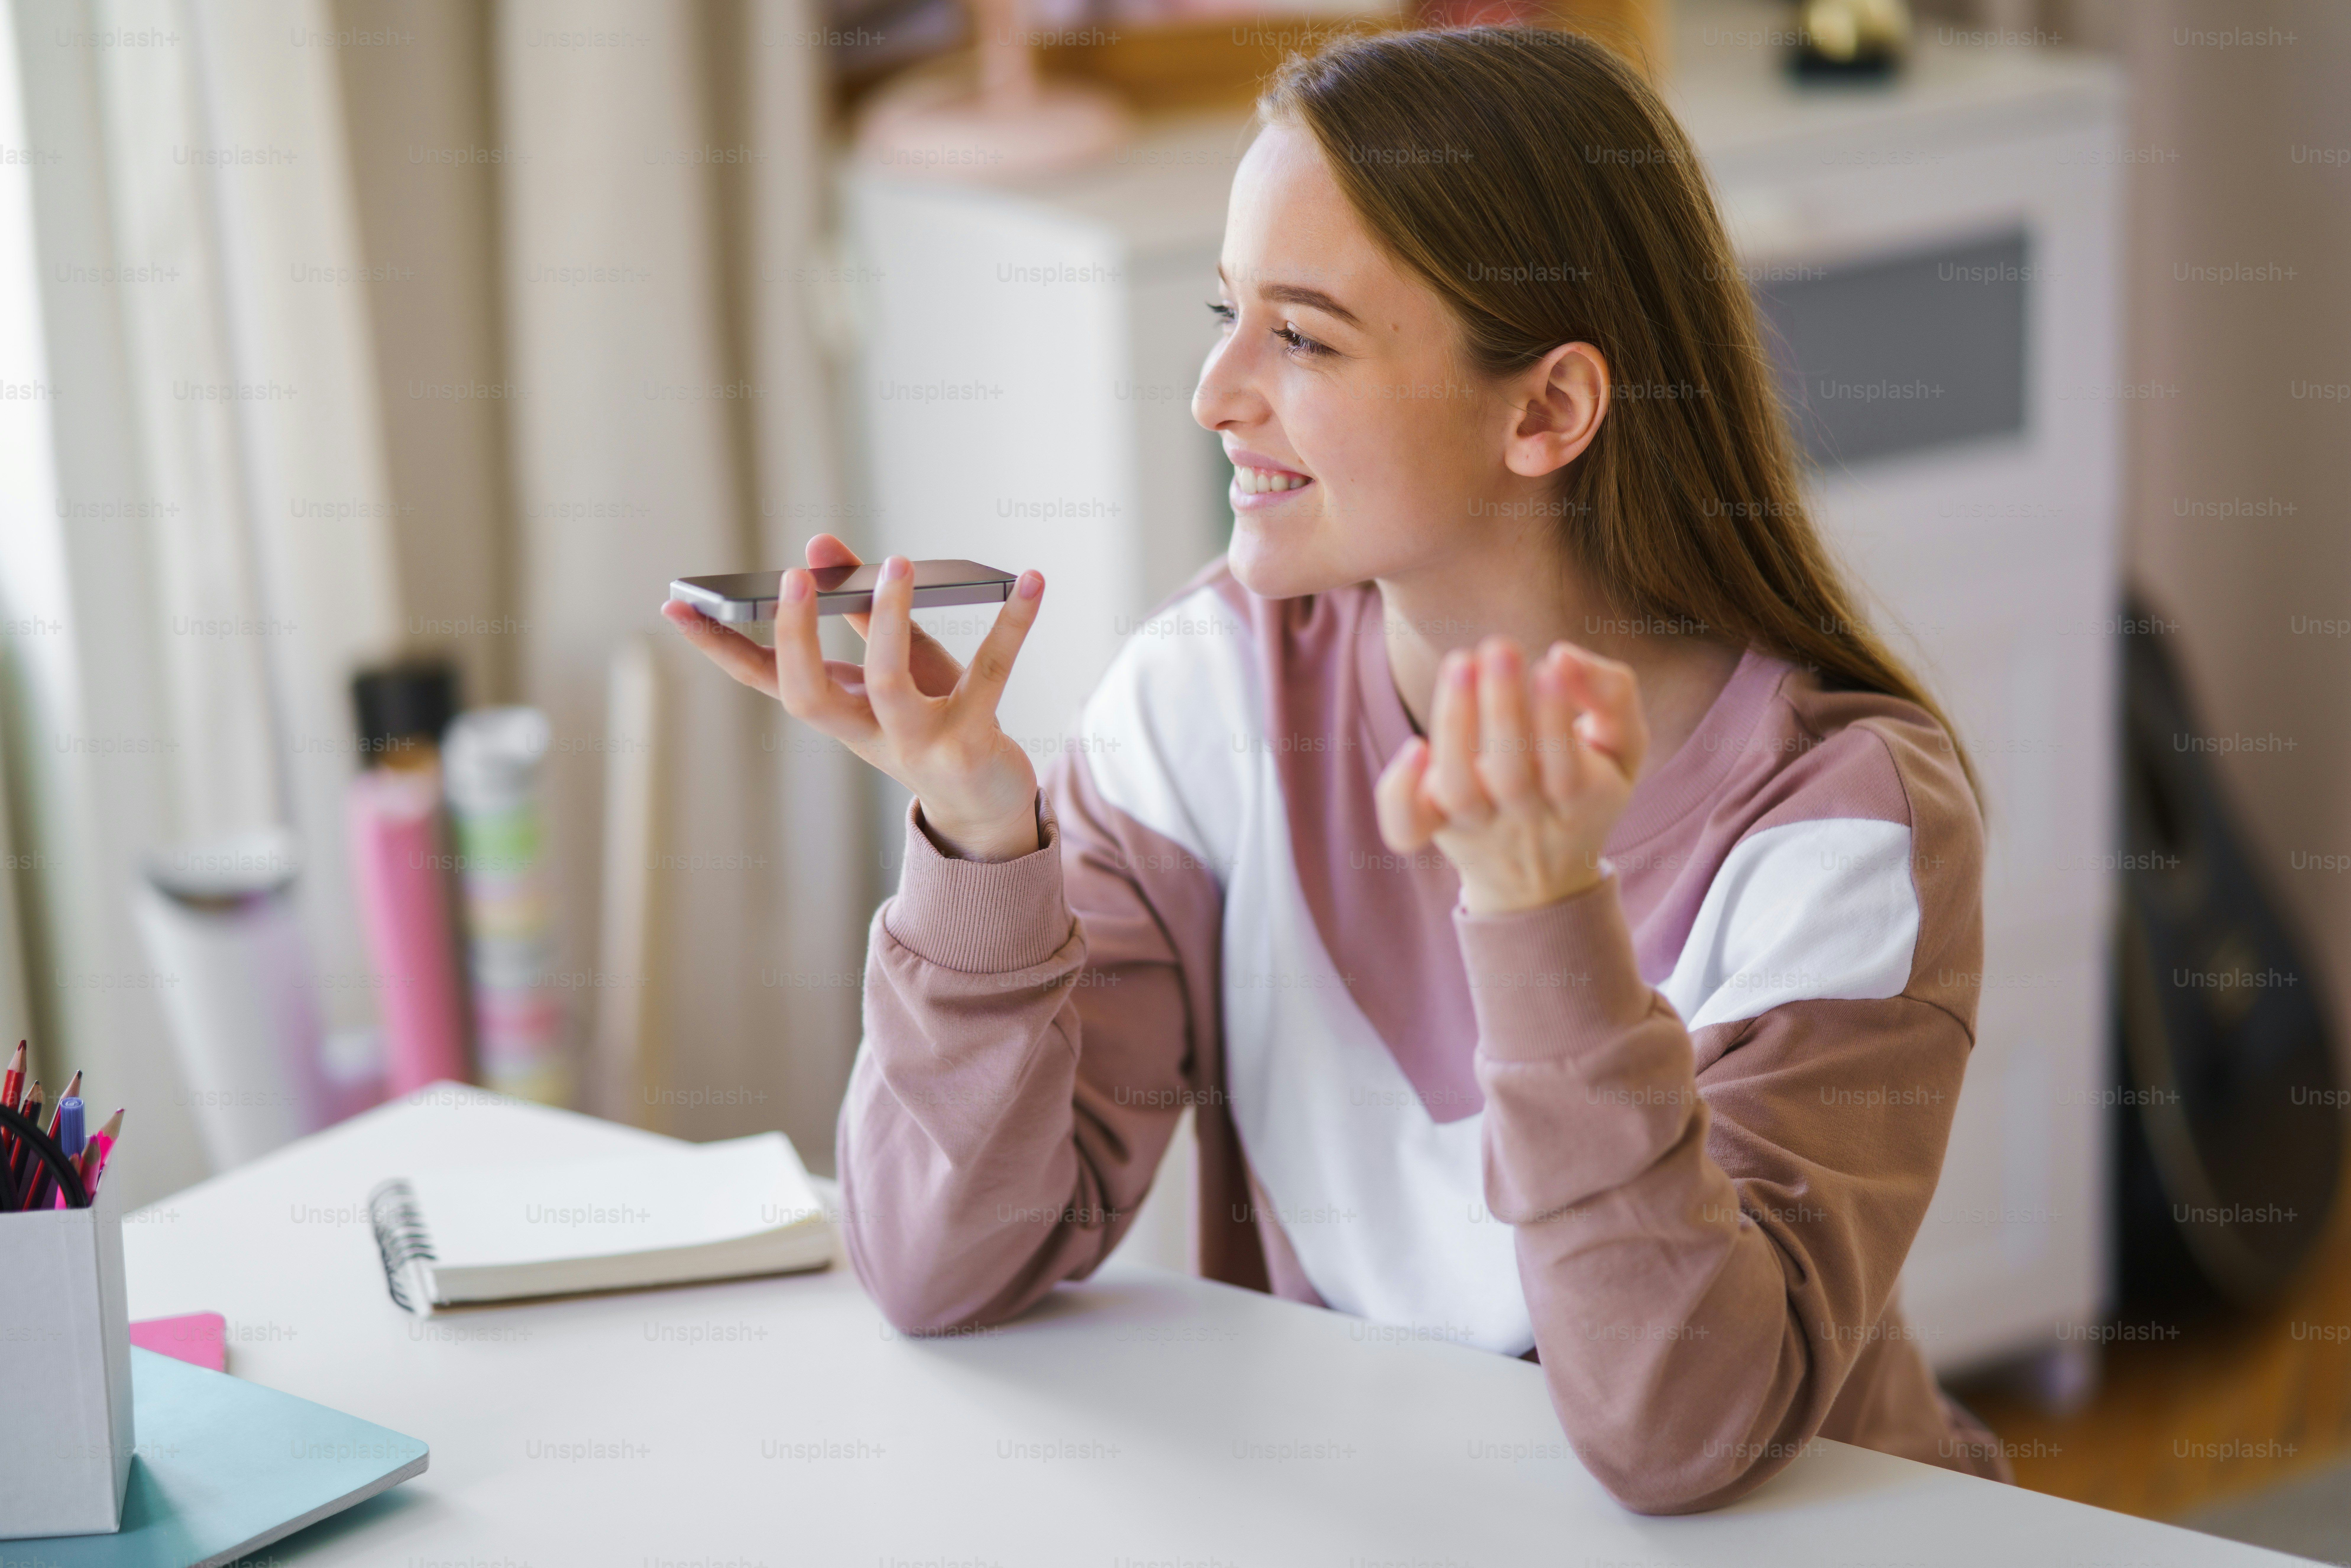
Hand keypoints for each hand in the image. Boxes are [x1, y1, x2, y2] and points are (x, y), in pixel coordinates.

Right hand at [661, 534, 1046, 860]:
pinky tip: (1032, 581)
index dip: (718, 647)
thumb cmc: (931, 721)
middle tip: (795, 577)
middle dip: (798, 636)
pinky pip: (991, 672)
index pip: (763, 679)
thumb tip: (820, 546)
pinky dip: (1012, 623)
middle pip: (811, 694)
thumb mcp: (894, 665)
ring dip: (890, 623)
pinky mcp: (970, 741)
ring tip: (896, 563)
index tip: (676, 606)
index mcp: (838, 711)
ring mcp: (916, 743)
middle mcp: (866, 733)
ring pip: (891, 686)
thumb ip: (861, 609)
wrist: (984, 803)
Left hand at [1374, 637, 1646, 915]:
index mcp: (1581, 801)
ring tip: (1462, 664)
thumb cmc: (1587, 784)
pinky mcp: (1435, 825)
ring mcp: (1475, 826)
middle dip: (1502, 709)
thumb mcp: (1622, 743)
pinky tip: (1412, 748)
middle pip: (1510, 777)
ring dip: (1455, 725)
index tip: (1550, 665)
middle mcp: (1524, 819)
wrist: (1542, 875)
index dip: (1556, 718)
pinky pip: (1408, 828)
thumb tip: (1563, 656)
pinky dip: (1400, 793)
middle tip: (1500, 648)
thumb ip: (1612, 694)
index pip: (1567, 769)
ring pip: (1459, 790)